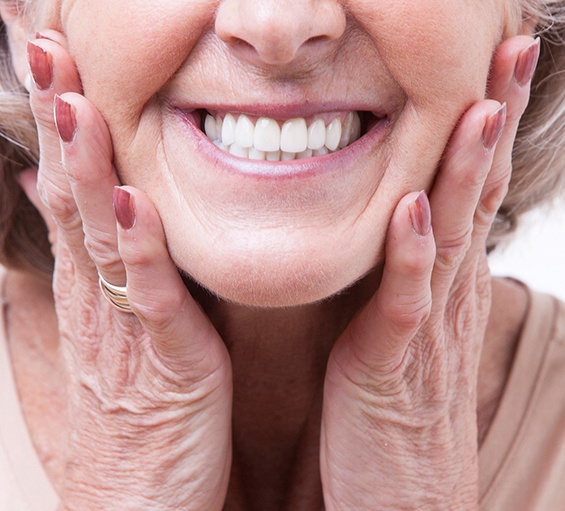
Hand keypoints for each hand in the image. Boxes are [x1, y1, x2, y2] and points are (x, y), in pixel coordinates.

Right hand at [25, 31, 231, 510]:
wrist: (136, 506)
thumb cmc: (129, 422)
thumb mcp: (106, 341)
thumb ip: (98, 279)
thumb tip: (77, 220)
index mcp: (89, 289)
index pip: (65, 192)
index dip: (56, 129)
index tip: (49, 69)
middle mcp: (94, 298)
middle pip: (69, 195)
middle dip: (58, 122)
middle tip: (43, 49)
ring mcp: (122, 327)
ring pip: (97, 234)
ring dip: (84, 166)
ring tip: (73, 100)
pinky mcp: (162, 361)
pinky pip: (148, 296)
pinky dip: (138, 247)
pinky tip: (129, 201)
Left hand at [320, 35, 538, 509]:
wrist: (402, 497)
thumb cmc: (394, 410)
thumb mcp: (401, 328)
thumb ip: (402, 277)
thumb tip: (399, 224)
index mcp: (440, 284)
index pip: (469, 191)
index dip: (483, 129)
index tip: (491, 67)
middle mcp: (444, 296)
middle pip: (476, 196)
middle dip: (494, 122)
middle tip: (512, 51)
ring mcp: (424, 330)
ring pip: (451, 236)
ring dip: (466, 171)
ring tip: (480, 105)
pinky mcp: (392, 366)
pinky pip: (404, 302)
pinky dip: (411, 255)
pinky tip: (415, 208)